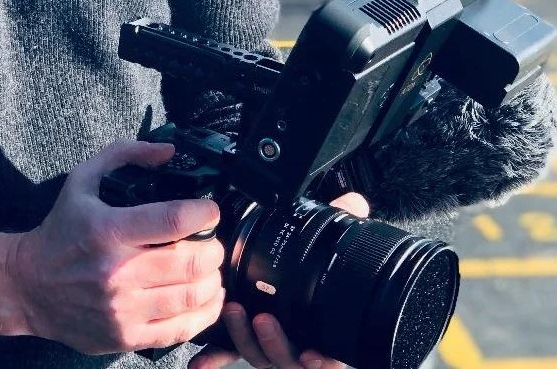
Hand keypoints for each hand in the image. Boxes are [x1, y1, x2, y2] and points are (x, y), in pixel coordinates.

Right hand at [8, 140, 225, 354]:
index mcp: (108, 229)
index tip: (210, 209)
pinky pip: (181, 330)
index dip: (204, 212)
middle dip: (214, 248)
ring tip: (210, 266)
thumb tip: (168, 151)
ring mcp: (123, 309)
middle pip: (190, 261)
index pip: (173, 220)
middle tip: (212, 240)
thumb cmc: (60, 229)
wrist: (28, 286)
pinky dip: (204, 313)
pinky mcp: (126, 336)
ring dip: (213, 279)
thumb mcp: (82, 180)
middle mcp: (117, 272)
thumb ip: (124, 155)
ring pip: (191, 296)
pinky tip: (208, 297)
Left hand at [187, 192, 370, 368]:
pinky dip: (215, 358)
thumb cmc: (315, 272)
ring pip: (257, 354)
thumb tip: (356, 204)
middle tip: (263, 319)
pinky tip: (200, 363)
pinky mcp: (243, 339)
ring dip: (243, 339)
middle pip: (285, 358)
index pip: (324, 356)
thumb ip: (343, 226)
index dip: (320, 359)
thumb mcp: (328, 247)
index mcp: (322, 333)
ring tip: (234, 312)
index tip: (311, 352)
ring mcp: (269, 344)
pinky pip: (228, 354)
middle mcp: (297, 345)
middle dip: (273, 342)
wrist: (289, 280)